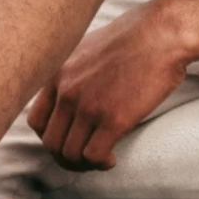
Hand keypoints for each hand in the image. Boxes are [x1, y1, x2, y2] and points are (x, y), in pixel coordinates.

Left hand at [27, 0, 188, 170]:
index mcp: (58, 73)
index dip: (51, 137)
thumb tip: (76, 92)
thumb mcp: (88, 47)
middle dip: (66, 157)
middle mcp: (67, 91)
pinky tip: (112, 158)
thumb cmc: (135, 36)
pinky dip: (101, 163)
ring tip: (101, 159)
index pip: (36, 121)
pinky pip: (94, 155)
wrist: (163, 33)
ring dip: (84, 164)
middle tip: (85, 158)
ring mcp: (88, 106)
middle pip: (51, 142)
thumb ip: (73, 72)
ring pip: (70, 154)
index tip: (69, 139)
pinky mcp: (113, 119)